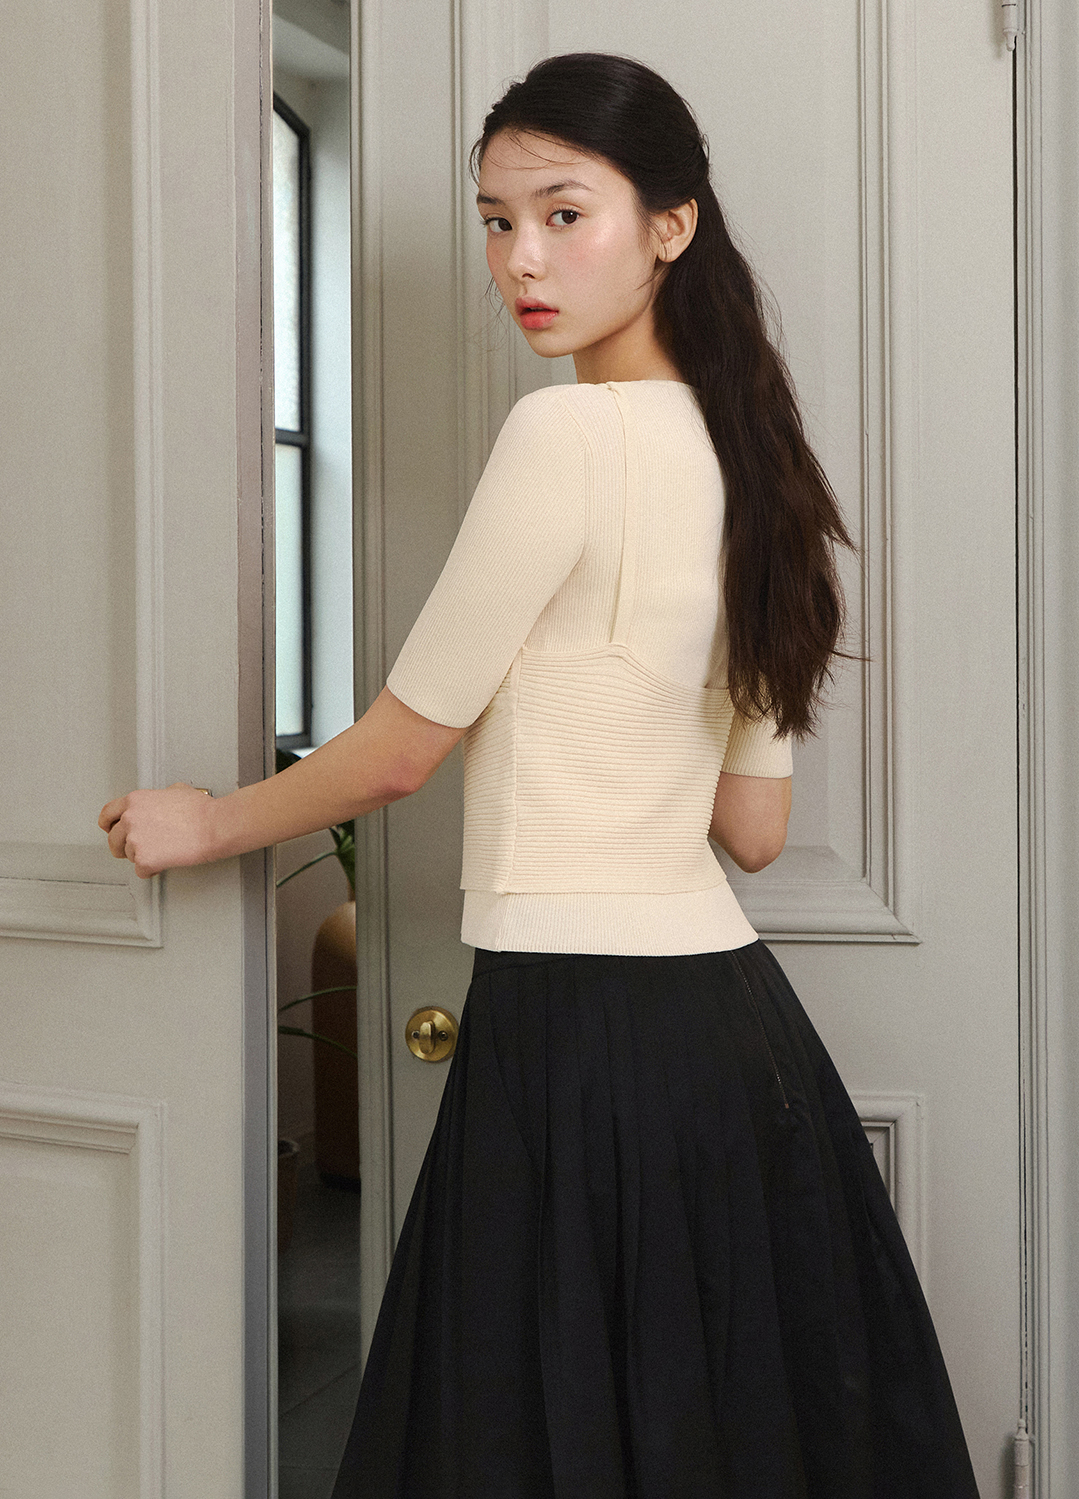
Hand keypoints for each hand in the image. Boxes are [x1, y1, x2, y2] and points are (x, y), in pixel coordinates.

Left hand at [98, 782, 218, 878]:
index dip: (108, 825)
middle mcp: (130, 819)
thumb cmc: (201, 810)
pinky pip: (141, 871)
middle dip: (124, 846)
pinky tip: (165, 862)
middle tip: (139, 848)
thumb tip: (160, 803)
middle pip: (113, 839)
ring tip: (163, 851)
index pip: (107, 814)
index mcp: (135, 801)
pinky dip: (152, 870)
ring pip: (129, 856)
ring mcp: (135, 841)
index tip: (111, 830)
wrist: (214, 826)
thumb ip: (158, 797)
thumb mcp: (176, 791)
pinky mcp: (144, 860)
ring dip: (143, 856)